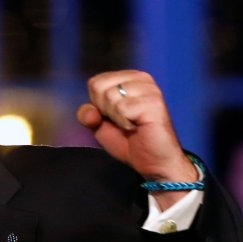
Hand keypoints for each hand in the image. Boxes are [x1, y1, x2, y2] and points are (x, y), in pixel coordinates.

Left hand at [76, 70, 196, 198]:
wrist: (154, 163)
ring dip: (115, 117)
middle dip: (104, 110)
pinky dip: (124, 123)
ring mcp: (149, 89)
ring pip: (110, 96)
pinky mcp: (153, 102)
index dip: (97, 105)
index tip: (114, 116)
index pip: (95, 82)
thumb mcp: (100, 126)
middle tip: (124, 121)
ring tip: (132, 125)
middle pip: (99, 87)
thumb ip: (88, 115)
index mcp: (129, 78)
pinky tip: (137, 127)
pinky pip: (122, 108)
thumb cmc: (129, 142)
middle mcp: (141, 78)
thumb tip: (90, 111)